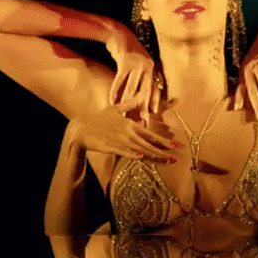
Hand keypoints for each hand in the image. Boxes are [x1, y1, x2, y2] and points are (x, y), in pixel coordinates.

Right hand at [63, 96, 178, 163]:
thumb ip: (129, 104)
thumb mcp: (115, 109)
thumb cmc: (98, 118)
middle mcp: (127, 132)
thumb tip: (139, 96)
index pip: (151, 134)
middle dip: (163, 151)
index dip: (164, 140)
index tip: (176, 145)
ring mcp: (119, 140)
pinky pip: (124, 151)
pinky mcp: (111, 146)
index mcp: (130, 124)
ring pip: (140, 149)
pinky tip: (141, 157)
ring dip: (154, 156)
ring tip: (166, 161)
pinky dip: (133, 154)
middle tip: (175, 158)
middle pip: (149, 144)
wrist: (81, 128)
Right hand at [107, 31, 162, 125]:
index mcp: (152, 67)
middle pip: (146, 89)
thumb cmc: (129, 52)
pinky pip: (120, 80)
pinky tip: (112, 100)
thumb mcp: (139, 63)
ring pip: (132, 87)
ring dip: (128, 101)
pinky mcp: (125, 61)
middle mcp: (148, 65)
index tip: (154, 113)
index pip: (155, 86)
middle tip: (143, 118)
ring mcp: (137, 63)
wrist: (119, 34)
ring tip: (125, 113)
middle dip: (144, 104)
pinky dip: (115, 91)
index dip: (155, 100)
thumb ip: (142, 76)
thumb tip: (141, 95)